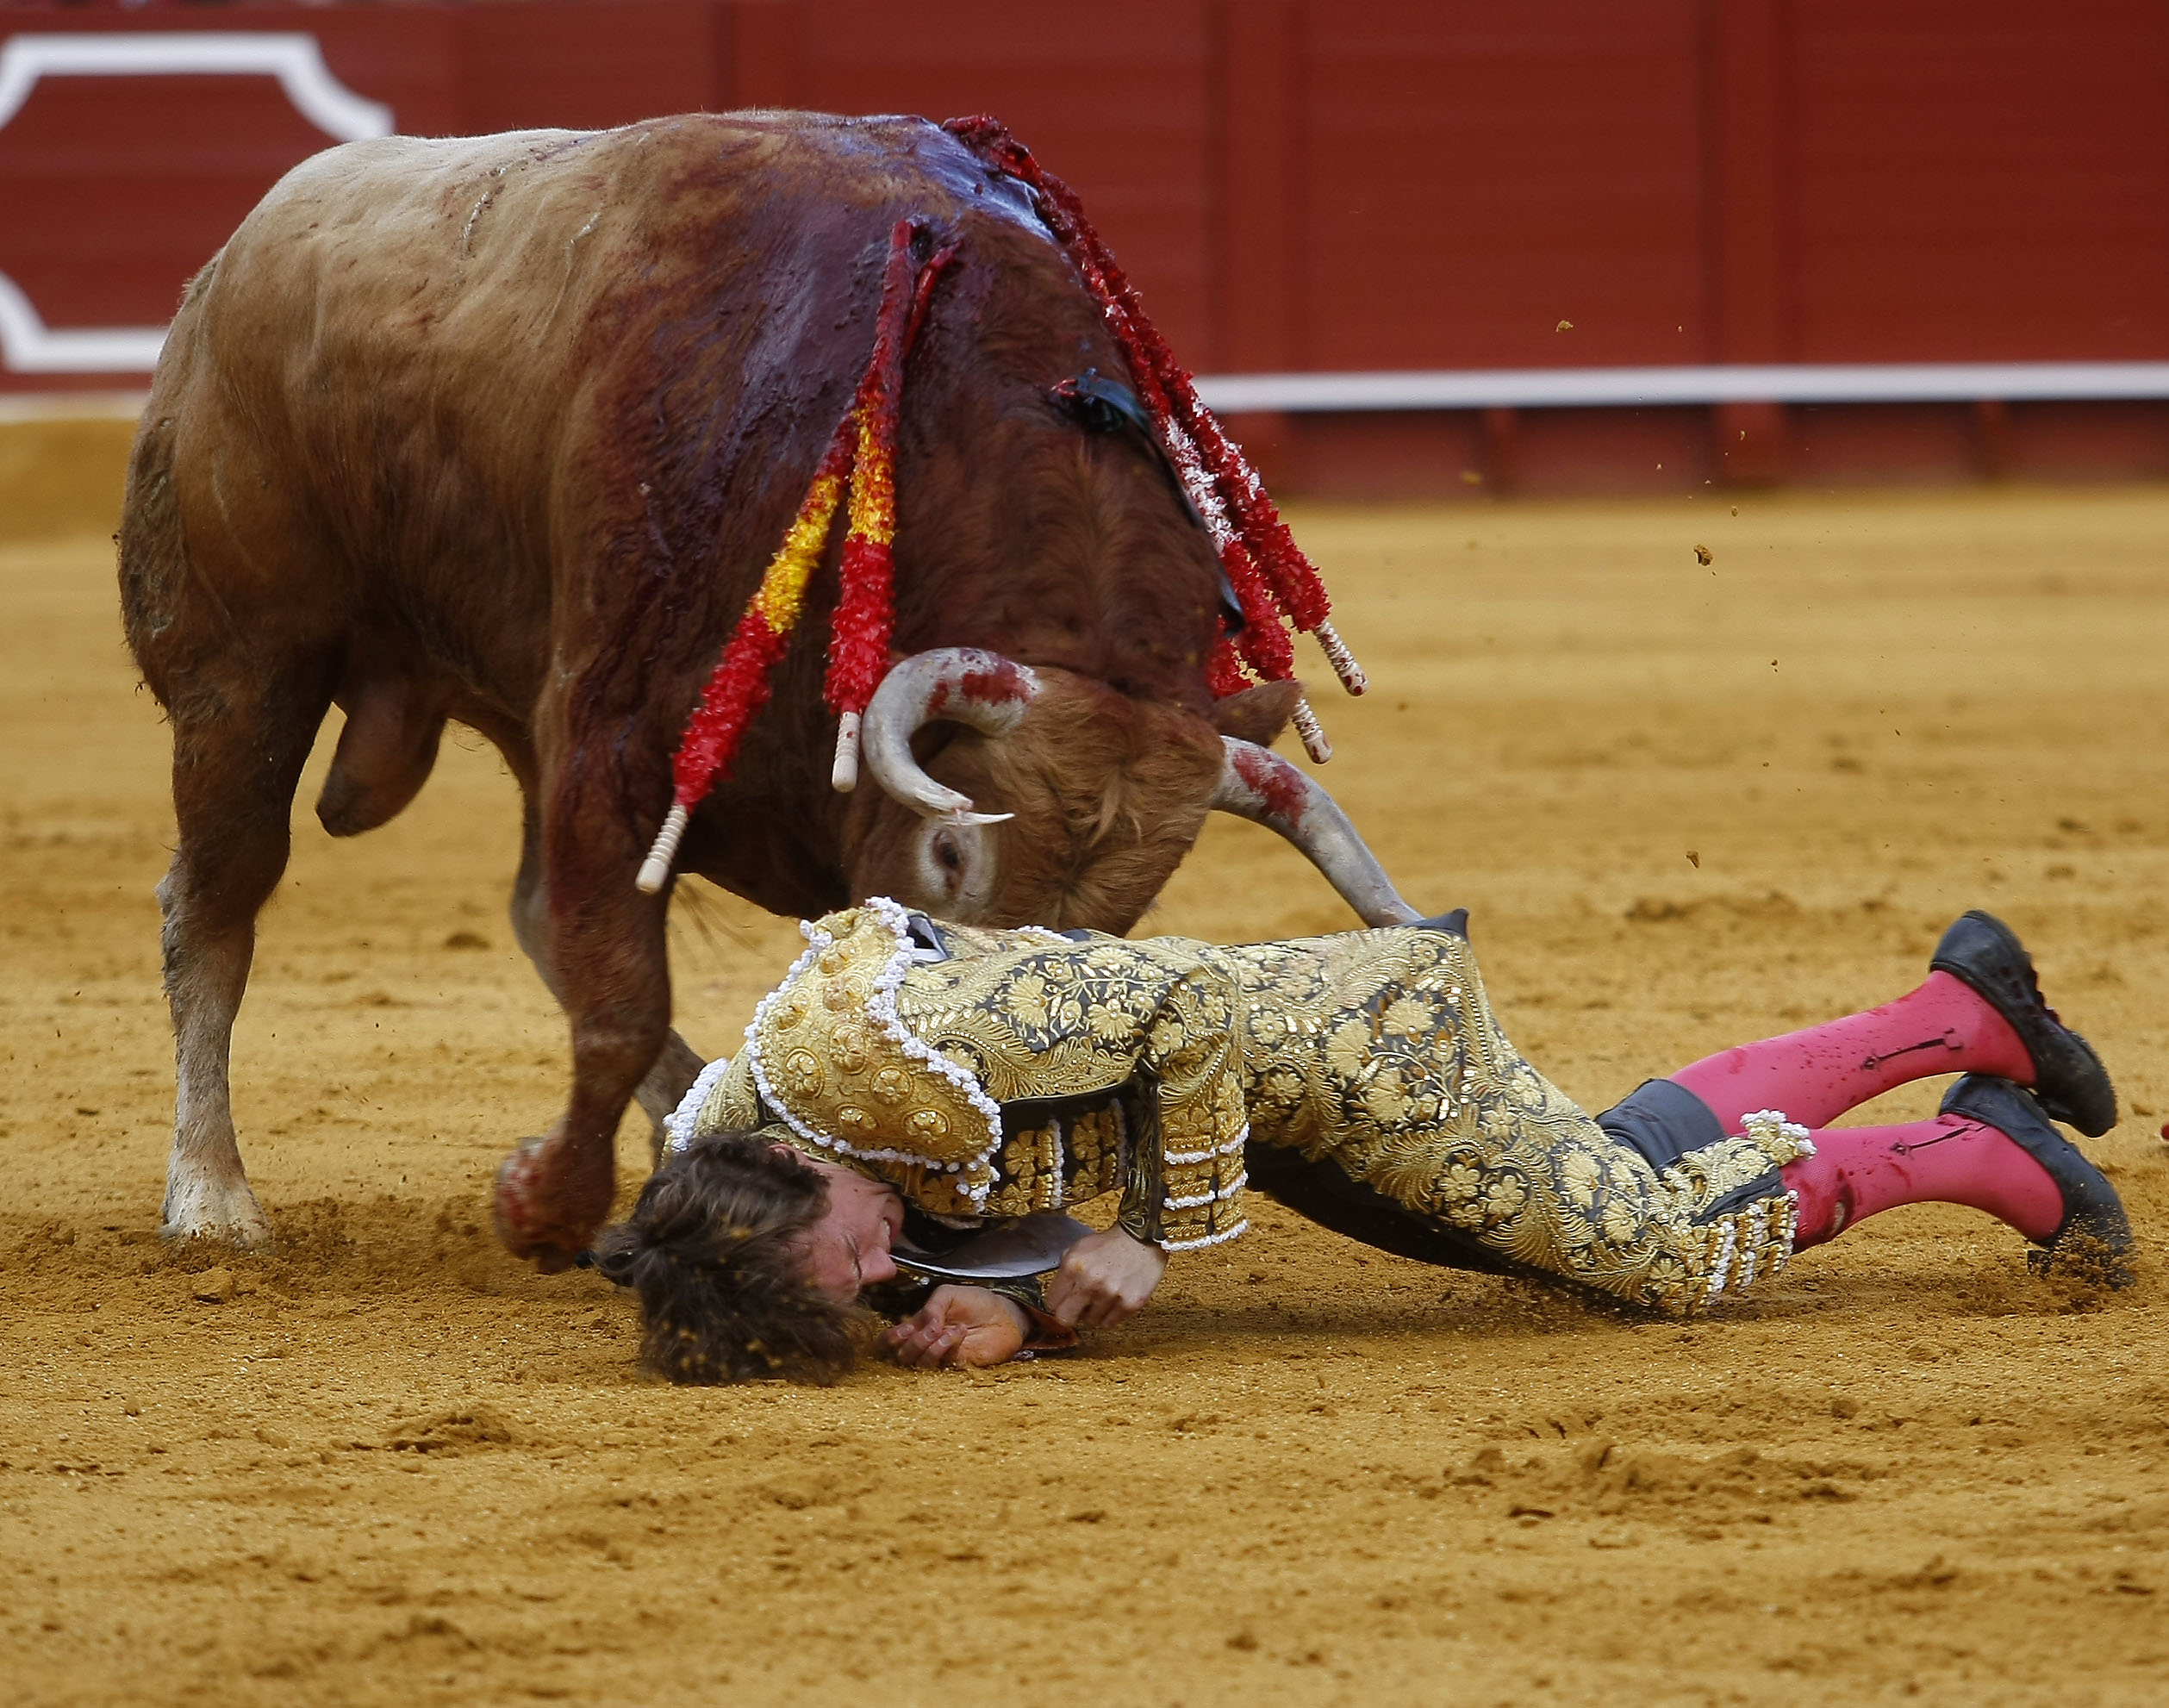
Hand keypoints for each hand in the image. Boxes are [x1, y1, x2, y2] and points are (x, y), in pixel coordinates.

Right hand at [882, 1286, 1028, 1368]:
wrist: (1004, 1314)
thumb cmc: (977, 1302)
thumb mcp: (949, 1294)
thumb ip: (932, 1307)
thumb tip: (925, 1326)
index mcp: (920, 1325)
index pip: (893, 1340)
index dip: (888, 1341)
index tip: (898, 1334)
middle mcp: (927, 1343)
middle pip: (903, 1356)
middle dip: (911, 1344)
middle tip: (929, 1330)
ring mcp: (942, 1356)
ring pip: (921, 1363)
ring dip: (931, 1346)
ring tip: (949, 1330)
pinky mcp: (958, 1364)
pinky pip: (944, 1363)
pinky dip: (947, 1346)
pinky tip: (960, 1332)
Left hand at [1045, 1228, 1167, 1328]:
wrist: (1141, 1239)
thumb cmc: (1109, 1244)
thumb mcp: (1079, 1248)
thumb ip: (1064, 1271)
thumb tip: (1055, 1295)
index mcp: (1073, 1266)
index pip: (1051, 1302)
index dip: (1057, 1302)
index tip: (1063, 1301)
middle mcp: (1090, 1282)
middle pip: (1065, 1319)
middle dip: (1069, 1314)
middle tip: (1077, 1308)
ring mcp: (1110, 1294)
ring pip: (1090, 1323)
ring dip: (1093, 1313)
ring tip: (1102, 1297)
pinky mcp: (1129, 1304)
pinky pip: (1109, 1324)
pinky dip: (1109, 1316)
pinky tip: (1113, 1301)